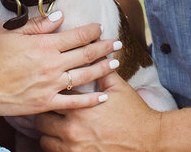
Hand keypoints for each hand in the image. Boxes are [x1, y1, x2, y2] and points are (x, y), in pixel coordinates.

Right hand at [0, 11, 120, 117]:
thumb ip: (38, 24)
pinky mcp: (45, 103)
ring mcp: (50, 85)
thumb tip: (60, 16)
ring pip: (84, 76)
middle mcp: (52, 64)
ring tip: (116, 63)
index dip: (91, 30)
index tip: (100, 27)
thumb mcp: (10, 30)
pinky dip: (91, 100)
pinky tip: (103, 96)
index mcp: (44, 44)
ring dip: (102, 69)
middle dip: (104, 47)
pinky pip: (73, 102)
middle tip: (117, 43)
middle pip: (85, 54)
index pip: (76, 35)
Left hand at [35, 71, 163, 151]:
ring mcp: (73, 147)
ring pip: (44, 139)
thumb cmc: (134, 114)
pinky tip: (61, 142)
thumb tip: (95, 49)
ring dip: (48, 134)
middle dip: (46, 114)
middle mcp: (73, 128)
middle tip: (52, 112)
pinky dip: (54, 147)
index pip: (53, 96)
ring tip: (54, 129)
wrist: (148, 140)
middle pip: (42, 119)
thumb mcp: (118, 88)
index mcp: (80, 107)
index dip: (54, 94)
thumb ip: (101, 69)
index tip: (56, 93)